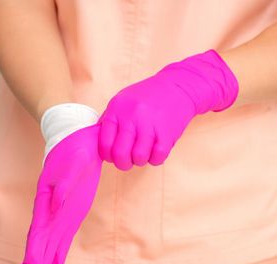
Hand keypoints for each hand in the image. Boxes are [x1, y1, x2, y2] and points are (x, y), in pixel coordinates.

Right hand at [19, 124, 101, 263]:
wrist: (77, 132)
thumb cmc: (74, 146)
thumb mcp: (73, 161)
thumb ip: (63, 182)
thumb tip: (54, 203)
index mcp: (47, 200)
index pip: (37, 236)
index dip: (33, 259)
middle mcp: (50, 210)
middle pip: (39, 246)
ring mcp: (59, 211)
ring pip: (48, 245)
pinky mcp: (70, 210)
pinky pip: (61, 237)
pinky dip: (57, 255)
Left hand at [98, 49, 238, 170]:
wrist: (178, 87)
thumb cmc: (148, 97)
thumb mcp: (122, 102)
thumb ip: (109, 121)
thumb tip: (98, 143)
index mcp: (117, 110)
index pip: (104, 144)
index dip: (108, 155)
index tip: (113, 155)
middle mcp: (132, 117)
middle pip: (120, 155)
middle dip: (123, 163)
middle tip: (128, 159)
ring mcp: (150, 125)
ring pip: (139, 158)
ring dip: (140, 161)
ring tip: (143, 152)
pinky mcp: (167, 134)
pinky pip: (157, 158)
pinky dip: (155, 159)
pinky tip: (155, 149)